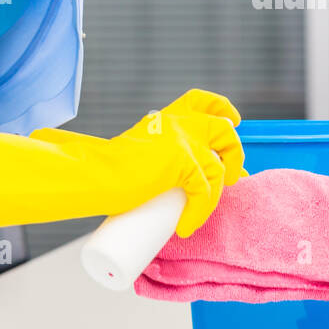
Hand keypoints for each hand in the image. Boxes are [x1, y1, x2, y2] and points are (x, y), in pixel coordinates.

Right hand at [31, 88, 247, 236]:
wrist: (94, 173)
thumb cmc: (106, 169)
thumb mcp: (138, 150)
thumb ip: (155, 154)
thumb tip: (166, 179)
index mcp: (166, 118)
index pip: (200, 101)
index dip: (221, 109)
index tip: (232, 122)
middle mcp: (178, 122)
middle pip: (223, 128)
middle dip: (234, 151)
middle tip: (232, 175)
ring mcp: (183, 140)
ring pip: (219, 164)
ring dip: (219, 190)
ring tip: (202, 211)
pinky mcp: (183, 162)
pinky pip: (204, 191)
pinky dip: (199, 212)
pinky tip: (185, 226)